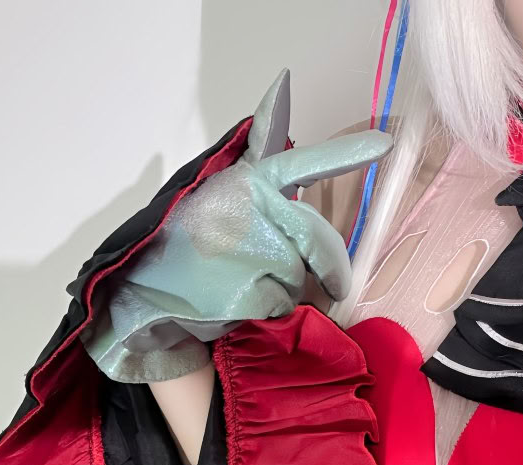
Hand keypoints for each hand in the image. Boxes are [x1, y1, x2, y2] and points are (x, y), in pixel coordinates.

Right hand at [87, 69, 391, 381]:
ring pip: (302, 277)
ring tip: (244, 284)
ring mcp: (253, 250)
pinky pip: (285, 306)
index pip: (302, 164)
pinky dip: (270, 312)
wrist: (139, 293)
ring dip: (287, 288)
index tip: (383, 144)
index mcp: (248, 182)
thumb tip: (282, 93)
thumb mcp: (217, 191)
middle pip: (318, 242)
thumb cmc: (183, 245)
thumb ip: (257, 160)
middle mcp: (253, 210)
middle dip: (329, 269)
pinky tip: (236, 304)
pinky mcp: (252, 290)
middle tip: (331, 286)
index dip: (344, 154)